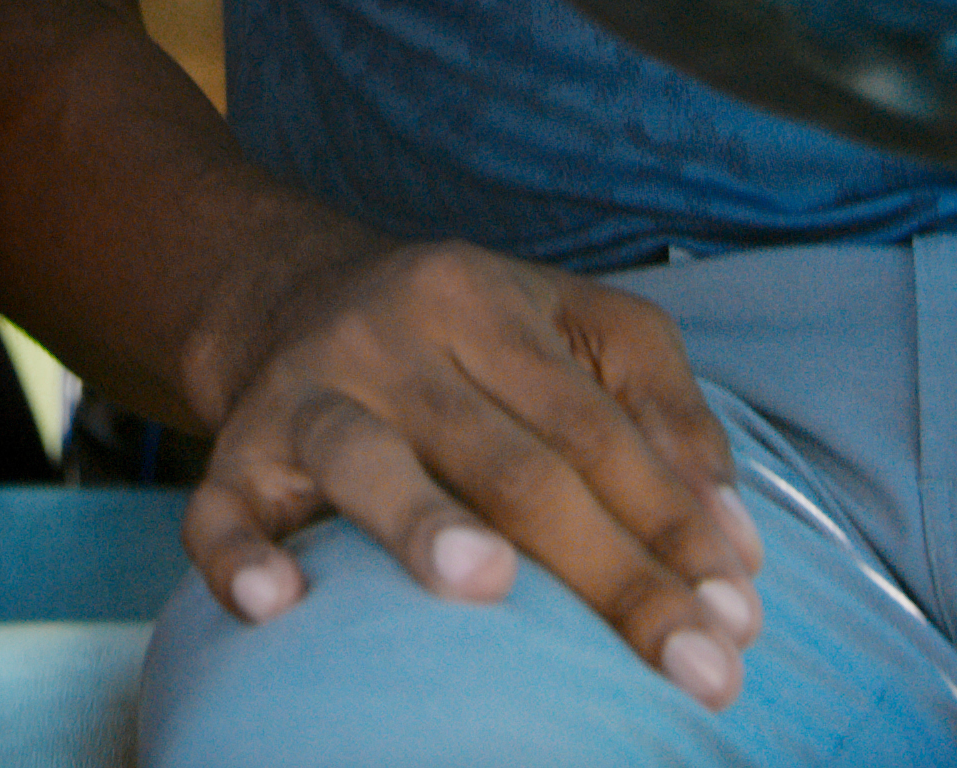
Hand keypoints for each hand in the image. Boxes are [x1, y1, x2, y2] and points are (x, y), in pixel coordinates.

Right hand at [183, 237, 761, 707]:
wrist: (285, 292)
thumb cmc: (465, 338)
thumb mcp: (574, 326)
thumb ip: (663, 409)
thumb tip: (734, 541)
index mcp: (483, 303)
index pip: (595, 425)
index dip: (672, 519)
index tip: (737, 612)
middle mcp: (390, 339)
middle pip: (508, 462)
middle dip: (608, 569)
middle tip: (689, 662)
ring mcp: (304, 395)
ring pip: (362, 458)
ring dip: (421, 520)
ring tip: (487, 583)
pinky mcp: (232, 454)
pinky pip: (218, 509)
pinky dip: (237, 558)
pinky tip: (275, 606)